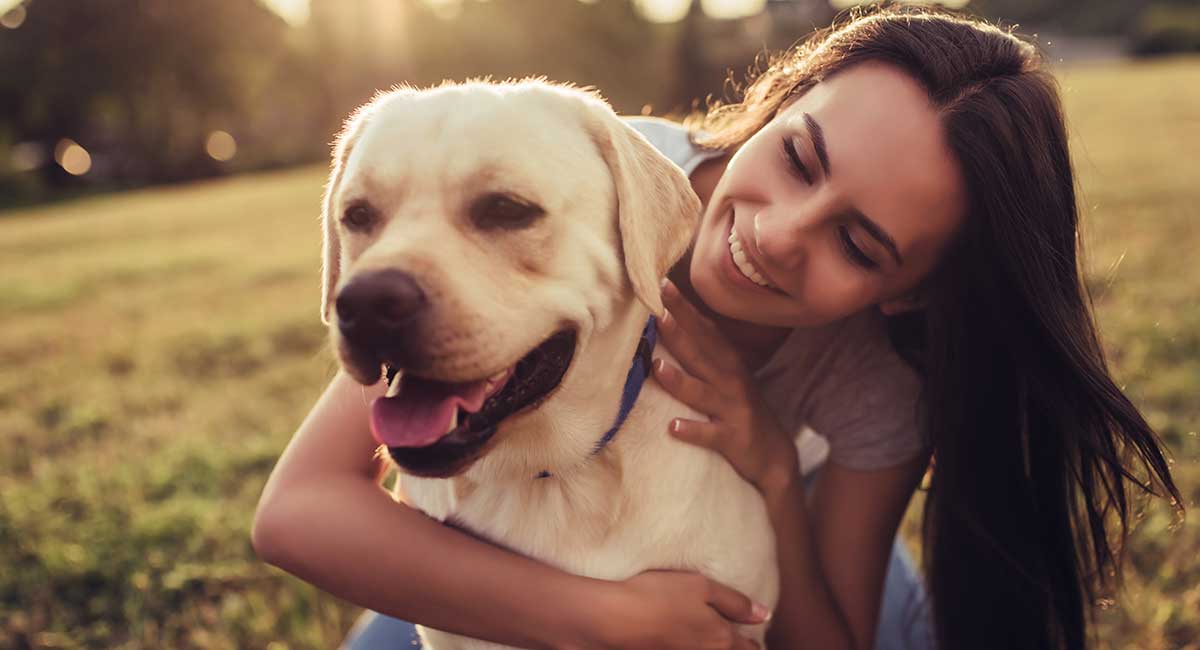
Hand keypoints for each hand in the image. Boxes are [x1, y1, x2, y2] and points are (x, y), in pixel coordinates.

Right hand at [586, 570, 768, 649]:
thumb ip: (735, 602)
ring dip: (716, 647)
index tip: (755, 640)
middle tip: (744, 643)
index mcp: (721, 638)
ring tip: (716, 640)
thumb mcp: (702, 587)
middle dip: (740, 648)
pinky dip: (695, 646)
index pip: (748, 648)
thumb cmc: (658, 596)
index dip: (754, 644)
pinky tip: (688, 639)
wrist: (612, 618)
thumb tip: (764, 614)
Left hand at [652, 280, 800, 495]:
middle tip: (656, 313)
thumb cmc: (739, 408)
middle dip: (679, 332)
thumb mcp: (727, 375)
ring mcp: (732, 409)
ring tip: (657, 367)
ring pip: (702, 393)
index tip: (662, 285)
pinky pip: (710, 434)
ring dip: (679, 381)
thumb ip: (703, 350)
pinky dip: (693, 431)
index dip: (684, 309)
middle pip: (701, 353)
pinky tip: (673, 427)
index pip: (702, 330)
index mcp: (727, 362)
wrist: (773, 454)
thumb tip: (669, 321)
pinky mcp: (732, 438)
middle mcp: (730, 381)